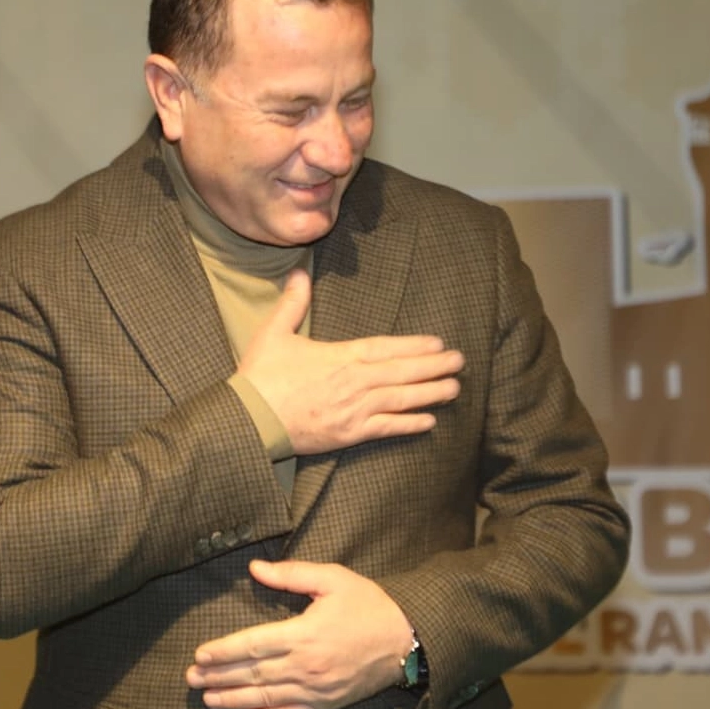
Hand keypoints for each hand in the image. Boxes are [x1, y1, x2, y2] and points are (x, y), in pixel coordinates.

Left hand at [186, 560, 413, 708]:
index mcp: (304, 634)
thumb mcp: (332, 579)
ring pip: (265, 698)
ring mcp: (315, 691)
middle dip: (218, 676)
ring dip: (232, 699)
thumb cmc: (368, 605)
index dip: (223, 651)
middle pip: (252, 674)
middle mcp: (306, 667)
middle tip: (192, 676)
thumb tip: (255, 568)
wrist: (406, 641)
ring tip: (207, 698)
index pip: (253, 645)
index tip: (200, 653)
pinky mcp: (325, 705)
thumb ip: (291, 575)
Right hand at [239, 269, 463, 454]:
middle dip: (433, 367)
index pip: (386, 348)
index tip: (438, 343)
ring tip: (454, 388)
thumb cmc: (260, 376)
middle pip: (402, 373)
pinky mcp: (348, 435)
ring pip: (401, 399)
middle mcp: (354, 382)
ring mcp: (354, 410)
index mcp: (340, 356)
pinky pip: (386, 429)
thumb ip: (292, 303)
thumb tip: (299, 273)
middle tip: (460, 361)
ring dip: (430, 393)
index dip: (414, 346)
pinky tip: (429, 421)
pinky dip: (409, 424)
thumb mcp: (273, 333)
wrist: (249, 420)